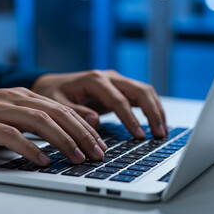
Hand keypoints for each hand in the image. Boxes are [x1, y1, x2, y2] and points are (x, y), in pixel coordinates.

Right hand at [0, 88, 106, 165]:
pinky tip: (42, 160)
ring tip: (77, 157)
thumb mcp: (7, 116)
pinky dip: (29, 147)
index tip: (99, 143)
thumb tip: (57, 139)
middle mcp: (13, 98)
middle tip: (97, 153)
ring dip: (62, 140)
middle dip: (81, 134)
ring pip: (38, 121)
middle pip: (56, 113)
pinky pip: (10, 135)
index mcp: (23, 96)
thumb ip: (30, 123)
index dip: (83, 126)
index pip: (61, 109)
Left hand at [32, 70, 167, 138]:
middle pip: (139, 90)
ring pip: (144, 91)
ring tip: (161, 132)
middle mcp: (108, 77)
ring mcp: (115, 82)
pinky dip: (150, 109)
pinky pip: (139, 97)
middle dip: (152, 112)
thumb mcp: (57, 104)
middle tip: (159, 134)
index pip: (119, 100)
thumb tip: (95, 121)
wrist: (52, 86)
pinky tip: (154, 124)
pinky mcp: (117, 89)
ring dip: (156, 110)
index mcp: (94, 79)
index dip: (130, 119)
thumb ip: (75, 112)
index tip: (139, 136)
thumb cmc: (53, 94)